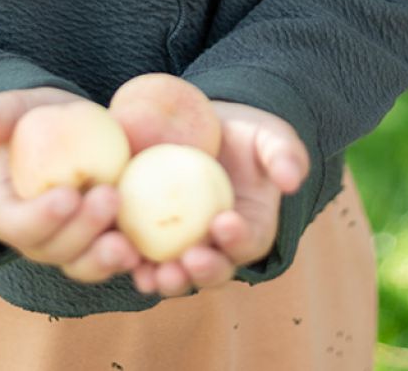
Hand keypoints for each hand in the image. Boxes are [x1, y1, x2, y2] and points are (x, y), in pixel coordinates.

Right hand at [0, 87, 143, 284]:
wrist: (75, 128)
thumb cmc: (37, 117)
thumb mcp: (14, 107)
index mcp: (6, 214)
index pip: (17, 225)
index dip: (40, 217)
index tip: (67, 194)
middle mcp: (37, 240)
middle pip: (55, 250)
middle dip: (82, 231)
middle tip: (110, 196)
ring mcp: (71, 248)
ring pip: (84, 265)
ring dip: (104, 260)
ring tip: (128, 242)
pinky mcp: (102, 245)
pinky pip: (114, 261)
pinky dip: (130, 262)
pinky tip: (146, 253)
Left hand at [129, 99, 310, 299]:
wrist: (207, 129)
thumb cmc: (246, 135)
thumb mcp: (271, 137)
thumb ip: (285, 155)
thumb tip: (292, 178)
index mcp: (249, 230)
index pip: (247, 243)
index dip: (238, 239)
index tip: (224, 223)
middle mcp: (215, 247)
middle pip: (210, 270)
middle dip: (199, 272)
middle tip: (187, 260)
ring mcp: (181, 244)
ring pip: (173, 272)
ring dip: (163, 277)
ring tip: (150, 274)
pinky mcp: (148, 233)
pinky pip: (139, 250)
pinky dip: (128, 256)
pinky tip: (115, 249)